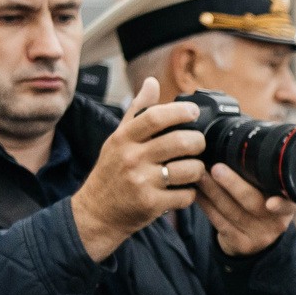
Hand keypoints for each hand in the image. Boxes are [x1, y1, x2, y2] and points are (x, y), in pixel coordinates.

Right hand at [71, 80, 207, 262]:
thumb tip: (152, 82)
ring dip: (198, 169)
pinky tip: (182, 190)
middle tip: (198, 145)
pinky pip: (187, 195)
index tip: (194, 112)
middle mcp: (132, 158)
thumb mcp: (118, 139)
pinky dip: (190, 193)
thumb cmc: (111, 172)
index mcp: (124, 138)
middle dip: (199, 142)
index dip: (181, 111)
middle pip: (181, 142)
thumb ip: (138, 111)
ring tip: (192, 169)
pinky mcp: (151, 204)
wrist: (96, 212)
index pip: (156, 117)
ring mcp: (142, 182)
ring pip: (190, 169)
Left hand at [191, 161, 294, 256]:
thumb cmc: (260, 205)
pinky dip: (206, 205)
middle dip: (234, 185)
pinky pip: (220, 223)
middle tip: (216, 168)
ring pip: (232, 212)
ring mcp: (259, 236)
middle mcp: (277, 222)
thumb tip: (236, 146)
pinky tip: (196, 192)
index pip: (289, 202)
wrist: (255, 240)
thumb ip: (263, 177)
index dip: (282, 203)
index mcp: (289, 205)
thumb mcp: (271, 193)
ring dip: (213, 191)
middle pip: (255, 204)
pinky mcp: (240, 244)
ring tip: (198, 174)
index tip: (271, 203)